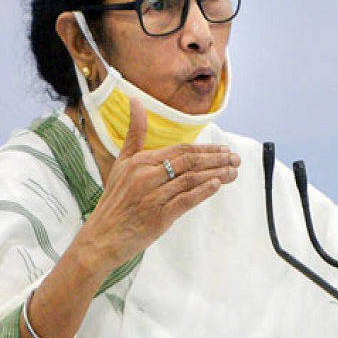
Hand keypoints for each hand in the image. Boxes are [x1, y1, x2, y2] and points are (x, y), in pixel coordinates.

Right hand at [76, 97, 239, 272]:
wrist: (101, 237)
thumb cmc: (115, 200)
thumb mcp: (122, 163)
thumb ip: (135, 134)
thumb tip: (136, 100)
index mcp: (140, 162)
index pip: (181, 150)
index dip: (206, 149)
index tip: (225, 150)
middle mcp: (146, 176)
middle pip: (189, 162)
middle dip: (217, 160)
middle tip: (236, 159)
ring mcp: (152, 197)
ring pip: (190, 180)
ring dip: (216, 175)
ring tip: (233, 172)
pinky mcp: (158, 217)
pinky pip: (185, 200)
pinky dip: (202, 192)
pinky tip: (217, 186)